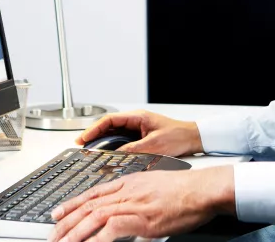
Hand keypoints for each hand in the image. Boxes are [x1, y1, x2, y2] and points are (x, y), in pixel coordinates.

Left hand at [47, 166, 234, 241]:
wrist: (201, 189)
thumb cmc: (183, 190)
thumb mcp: (153, 187)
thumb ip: (135, 196)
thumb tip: (124, 208)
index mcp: (129, 183)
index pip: (92, 193)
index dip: (71, 203)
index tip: (57, 213)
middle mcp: (127, 192)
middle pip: (88, 206)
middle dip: (66, 222)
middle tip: (52, 236)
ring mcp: (134, 204)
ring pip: (95, 216)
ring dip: (76, 232)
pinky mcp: (143, 219)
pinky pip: (114, 228)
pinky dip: (99, 238)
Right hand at [74, 110, 203, 156]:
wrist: (193, 138)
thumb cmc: (178, 136)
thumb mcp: (154, 145)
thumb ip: (133, 150)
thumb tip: (114, 157)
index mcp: (137, 117)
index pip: (109, 120)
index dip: (94, 129)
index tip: (84, 138)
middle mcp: (135, 121)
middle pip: (108, 126)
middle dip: (94, 135)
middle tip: (81, 145)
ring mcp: (137, 129)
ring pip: (114, 134)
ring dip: (102, 141)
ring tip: (89, 150)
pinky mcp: (141, 137)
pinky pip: (122, 141)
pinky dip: (112, 147)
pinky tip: (106, 154)